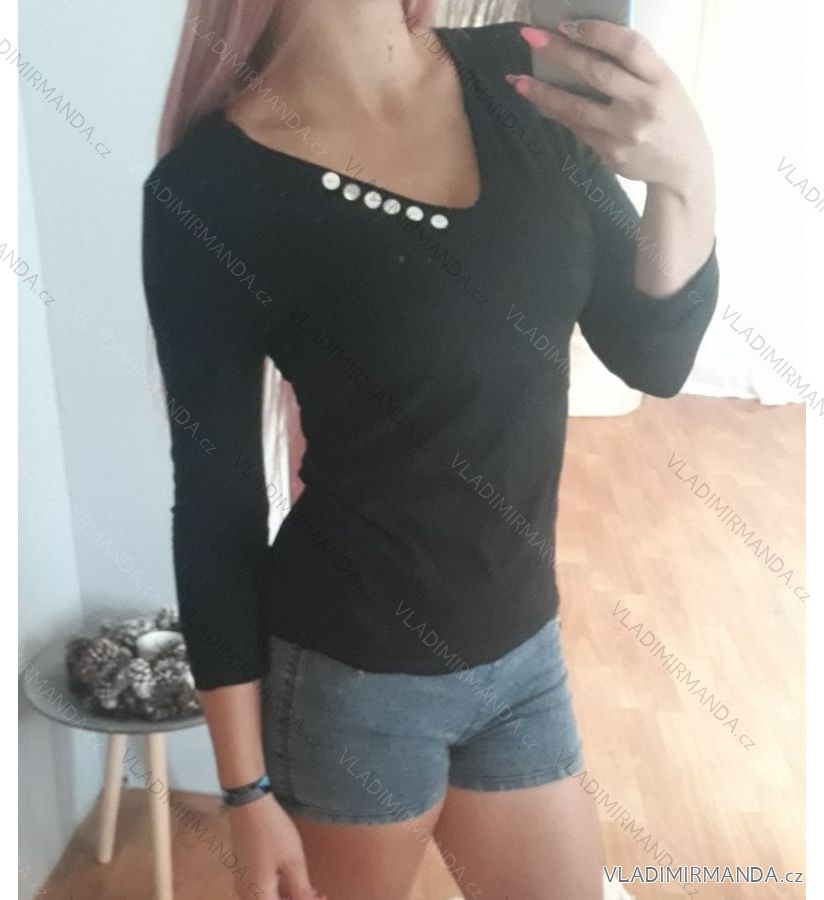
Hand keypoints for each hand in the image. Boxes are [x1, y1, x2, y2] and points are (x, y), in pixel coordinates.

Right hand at [227, 795, 324, 899]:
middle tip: (317, 893)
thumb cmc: (273, 833)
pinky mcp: (244, 870)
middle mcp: (246, 894)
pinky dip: (278, 887)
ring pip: (268, 896)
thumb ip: (302, 890)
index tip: (321, 897)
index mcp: (257, 896)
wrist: (250, 805)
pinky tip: (292, 879)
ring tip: (309, 887)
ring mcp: (243, 882)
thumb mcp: (293, 862)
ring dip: (288, 896)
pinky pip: (262, 887)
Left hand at [510, 21, 712, 199]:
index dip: (595, 32)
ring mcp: (625, 132)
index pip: (628, 47)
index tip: (565, 24)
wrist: (683, 166)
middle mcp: (643, 104)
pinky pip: (576, 128)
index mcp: (662, 79)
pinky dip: (555, 113)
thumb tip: (585, 44)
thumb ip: (635, 67)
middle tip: (530, 37)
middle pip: (596, 73)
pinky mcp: (610, 153)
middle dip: (560, 53)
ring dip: (542, 93)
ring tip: (516, 80)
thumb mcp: (665, 83)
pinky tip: (537, 101)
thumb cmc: (670, 115)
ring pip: (576, 108)